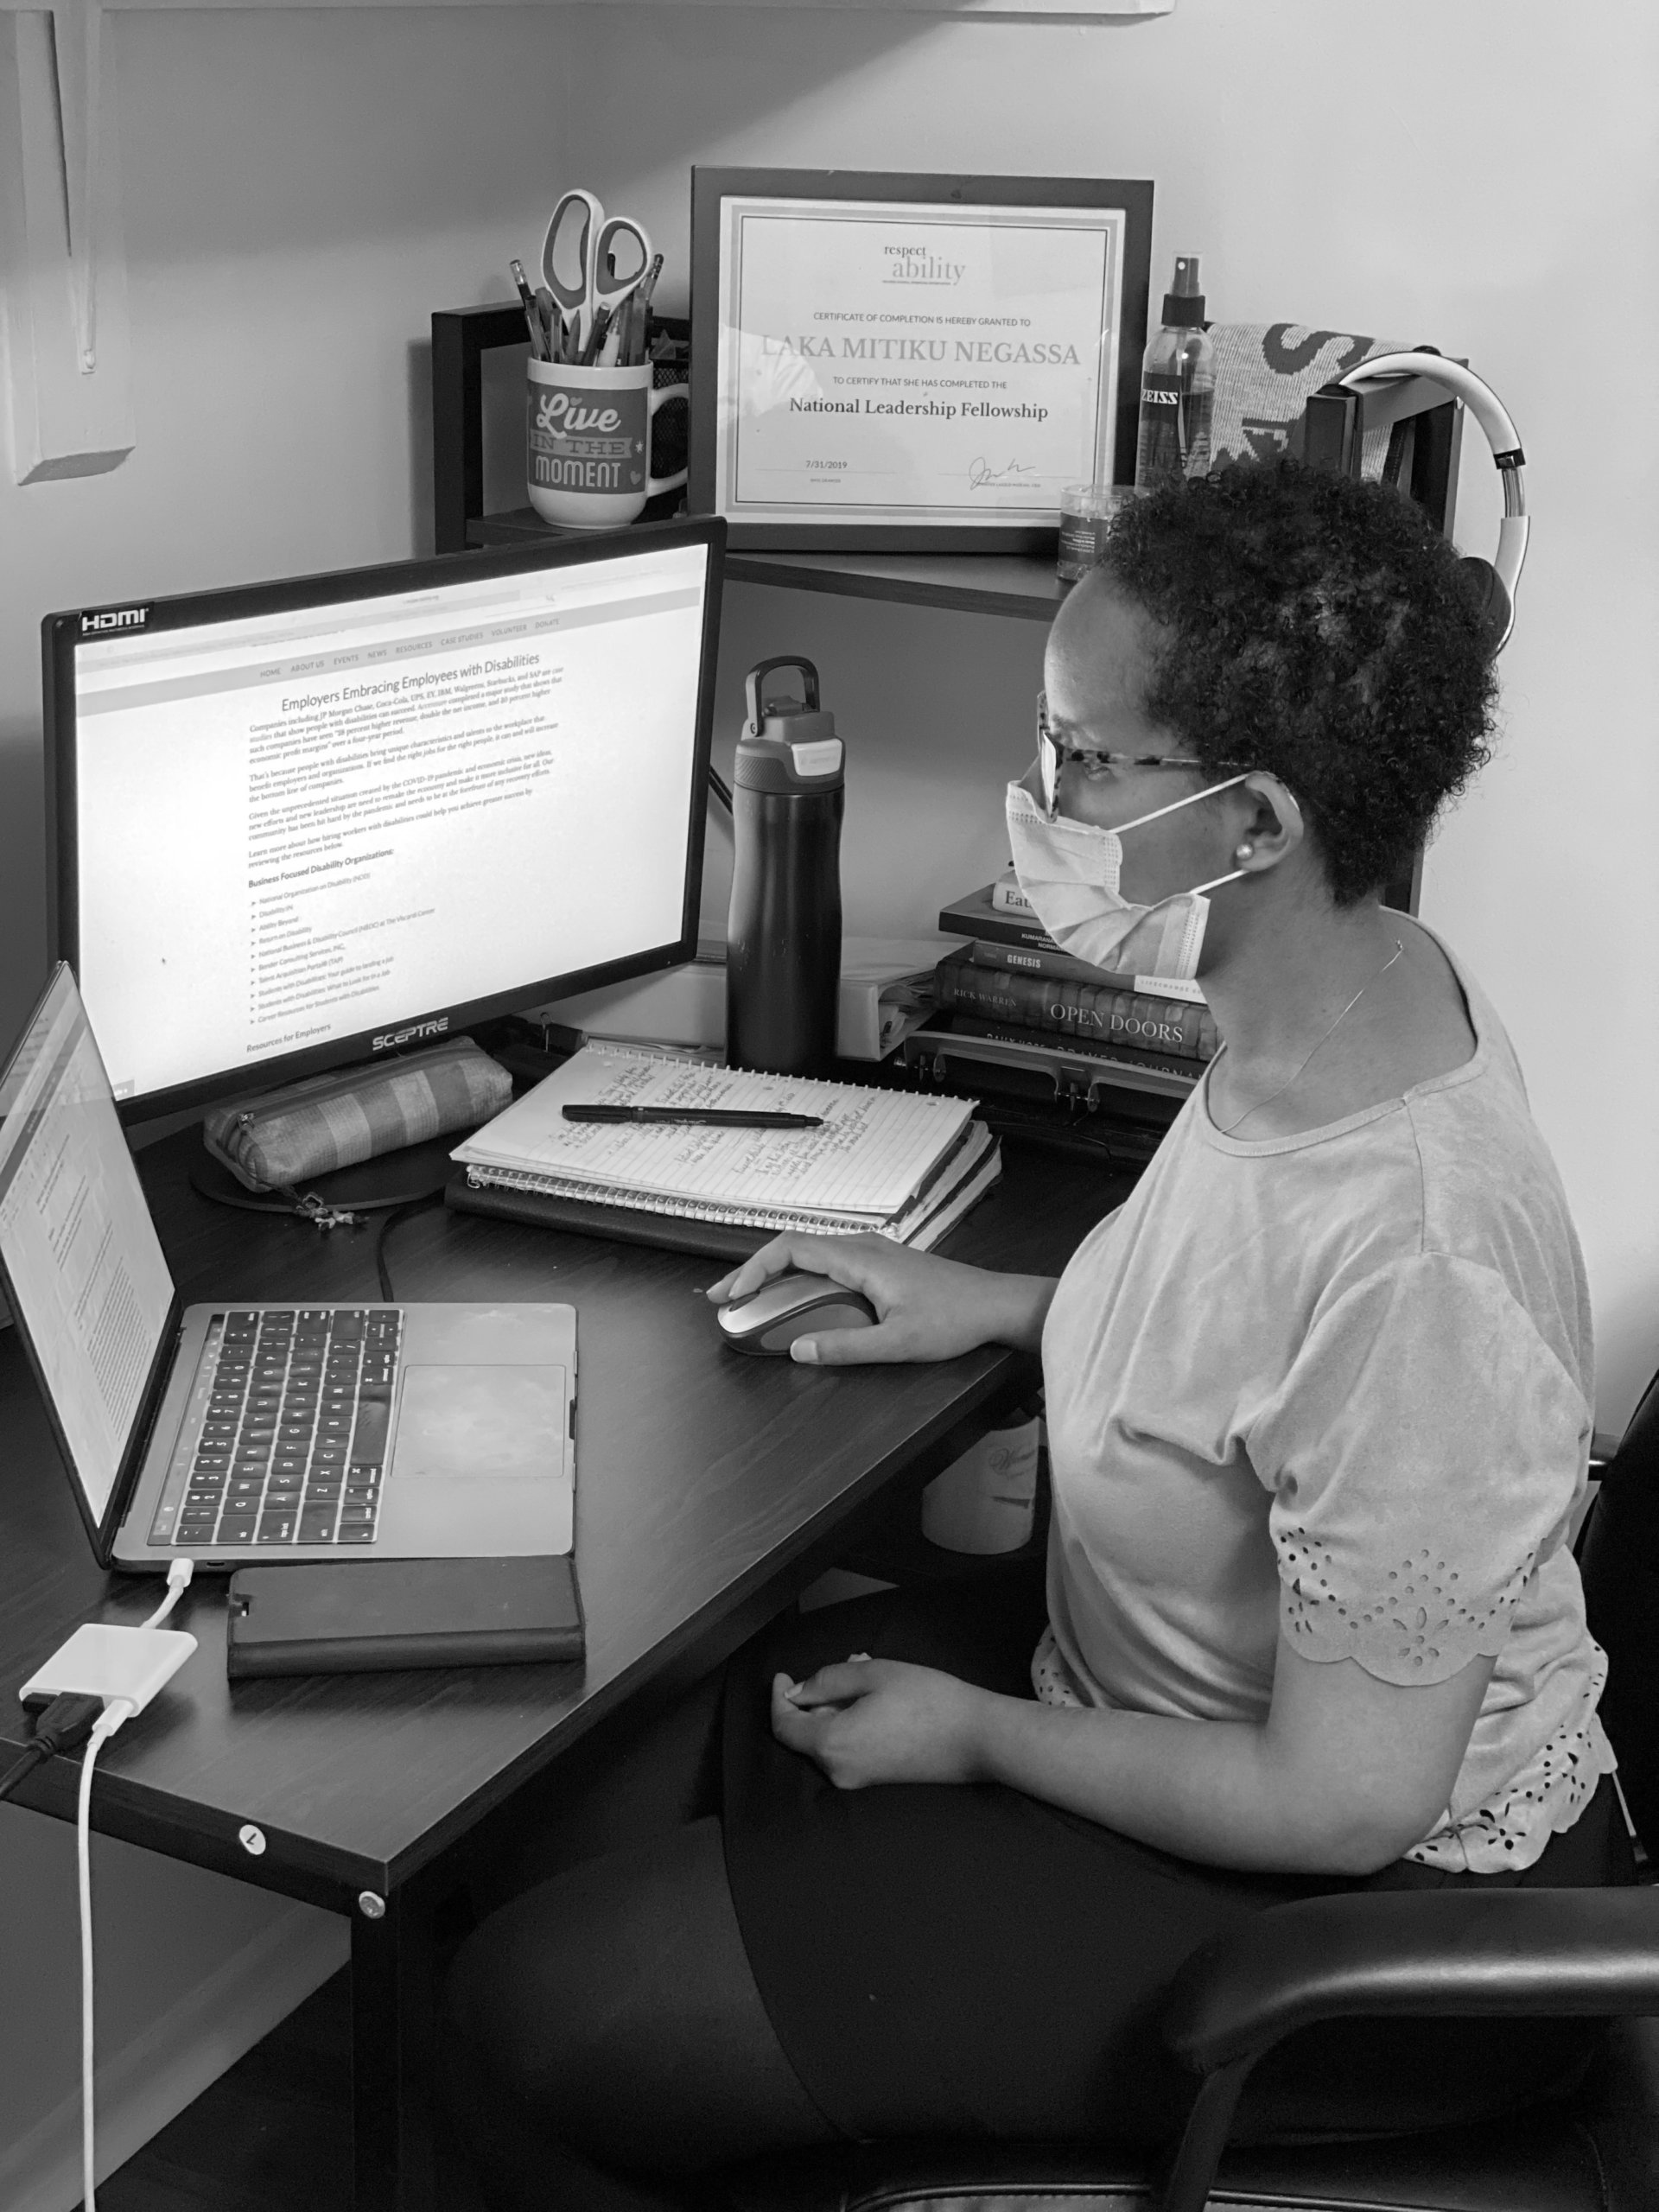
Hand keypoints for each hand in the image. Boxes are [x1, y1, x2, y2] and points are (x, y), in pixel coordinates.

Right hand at [705, 1232, 1053, 1365]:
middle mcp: (862, 1247)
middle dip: (752, 1271)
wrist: (997, 1304)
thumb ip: (846, 1347)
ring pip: (809, 1253)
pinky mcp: (880, 1263)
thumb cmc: (955, 1320)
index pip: (790, 1249)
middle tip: (722, 1299)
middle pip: (792, 1247)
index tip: (732, 1295)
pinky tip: (792, 1297)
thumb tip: (797, 1350)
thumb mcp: (899, 1344)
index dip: (753, 1269)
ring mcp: (872, 1252)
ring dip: (774, 1273)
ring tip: (748, 1299)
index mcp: (860, 1258)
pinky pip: (827, 1261)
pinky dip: (798, 1276)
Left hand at [769, 1656, 990, 1788]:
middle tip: (846, 1664)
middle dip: (817, 1695)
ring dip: (838, 1705)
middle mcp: (839, 1770)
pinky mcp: (876, 1780)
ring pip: (830, 1736)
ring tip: (867, 1673)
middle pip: (807, 1732)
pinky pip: (849, 1747)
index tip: (783, 1676)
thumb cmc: (929, 1701)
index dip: (778, 1698)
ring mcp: (858, 1779)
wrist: (977, 1738)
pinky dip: (852, 1721)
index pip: (784, 1726)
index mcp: (832, 1744)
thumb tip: (798, 1692)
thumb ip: (827, 1681)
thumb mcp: (872, 1674)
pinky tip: (878, 1697)